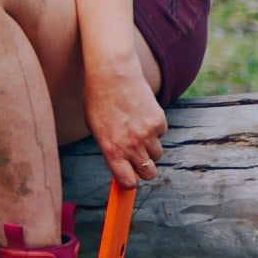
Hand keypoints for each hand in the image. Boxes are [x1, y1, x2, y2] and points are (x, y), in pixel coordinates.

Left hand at [86, 34, 168, 187]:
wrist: (113, 75)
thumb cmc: (98, 102)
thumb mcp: (96, 129)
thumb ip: (110, 148)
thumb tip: (121, 165)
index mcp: (112, 150)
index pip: (128, 181)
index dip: (129, 182)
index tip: (128, 179)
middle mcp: (132, 145)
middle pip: (148, 173)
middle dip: (144, 170)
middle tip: (137, 161)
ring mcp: (148, 134)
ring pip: (157, 155)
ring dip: (150, 149)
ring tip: (137, 132)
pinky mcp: (160, 122)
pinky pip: (161, 135)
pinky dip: (155, 131)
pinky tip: (142, 116)